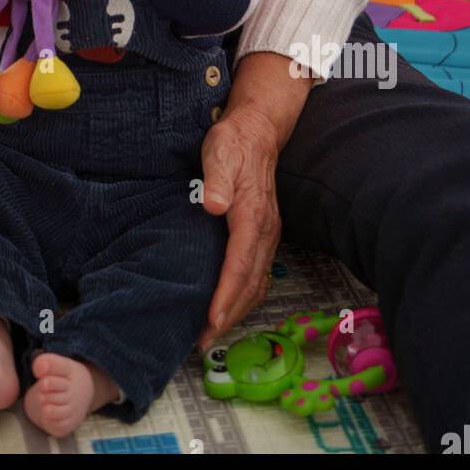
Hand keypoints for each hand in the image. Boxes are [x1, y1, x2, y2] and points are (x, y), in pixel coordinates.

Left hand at [195, 92, 282, 352]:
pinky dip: (243, 295)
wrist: (257, 130)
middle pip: (250, 283)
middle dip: (229, 314)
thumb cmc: (233, 142)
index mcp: (252, 215)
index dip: (226, 295)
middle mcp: (265, 230)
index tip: (211, 319)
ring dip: (237, 310)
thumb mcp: (220, 152)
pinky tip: (227, 304)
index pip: (239, 265)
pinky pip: (257, 274)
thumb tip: (215, 205)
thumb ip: (217, 178)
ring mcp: (267, 234)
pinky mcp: (263, 234)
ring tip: (210, 330)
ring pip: (256, 283)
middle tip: (202, 338)